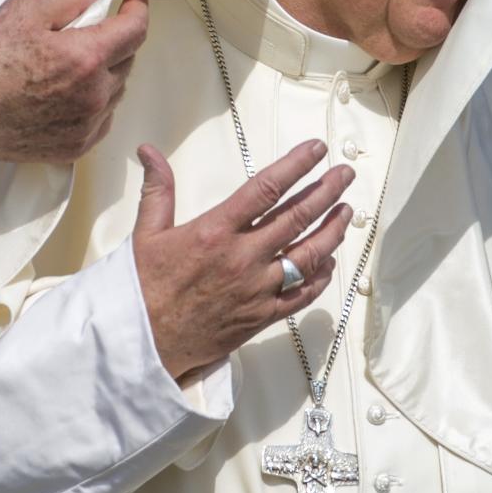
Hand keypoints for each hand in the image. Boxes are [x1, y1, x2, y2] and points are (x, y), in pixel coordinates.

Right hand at [0, 0, 147, 164]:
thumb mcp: (22, 12)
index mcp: (86, 58)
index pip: (135, 30)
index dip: (138, 10)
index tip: (132, 1)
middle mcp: (96, 95)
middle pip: (128, 60)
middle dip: (117, 40)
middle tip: (92, 30)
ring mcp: (87, 125)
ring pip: (116, 91)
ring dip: (106, 73)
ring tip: (75, 64)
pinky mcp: (76, 147)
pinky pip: (102, 119)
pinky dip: (96, 103)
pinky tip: (70, 94)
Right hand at [133, 139, 352, 379]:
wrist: (144, 343)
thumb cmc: (145, 289)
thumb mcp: (146, 233)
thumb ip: (158, 189)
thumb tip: (149, 150)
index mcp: (215, 231)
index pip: (266, 188)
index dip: (296, 165)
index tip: (316, 149)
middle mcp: (242, 257)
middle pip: (297, 217)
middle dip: (326, 192)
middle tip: (345, 175)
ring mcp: (257, 289)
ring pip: (308, 255)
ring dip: (332, 231)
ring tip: (347, 212)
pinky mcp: (262, 316)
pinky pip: (301, 295)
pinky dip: (320, 277)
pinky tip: (330, 262)